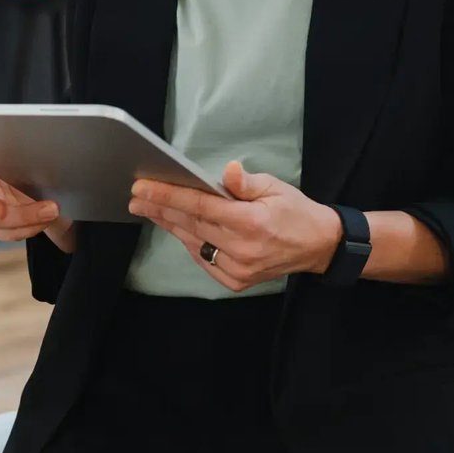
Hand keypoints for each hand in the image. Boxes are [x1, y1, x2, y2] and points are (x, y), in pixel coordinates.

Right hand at [0, 154, 74, 252]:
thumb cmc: (33, 164)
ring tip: (50, 210)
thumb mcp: (30, 154)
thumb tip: (36, 153)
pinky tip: (45, 219)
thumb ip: (23, 155)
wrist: (50, 188)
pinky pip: (7, 233)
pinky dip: (29, 228)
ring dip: (23, 219)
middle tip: (0, 212)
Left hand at [130, 161, 342, 292]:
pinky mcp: (235, 281)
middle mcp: (240, 248)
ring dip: (169, 225)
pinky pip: (204, 259)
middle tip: (135, 197)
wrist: (318, 246)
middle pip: (190, 224)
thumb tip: (228, 171)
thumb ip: (246, 183)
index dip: (168, 195)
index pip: (199, 205)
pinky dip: (189, 242)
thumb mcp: (275, 187)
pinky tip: (176, 228)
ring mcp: (237, 269)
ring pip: (193, 242)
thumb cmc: (295, 211)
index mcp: (249, 222)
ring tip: (148, 209)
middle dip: (160, 209)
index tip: (143, 187)